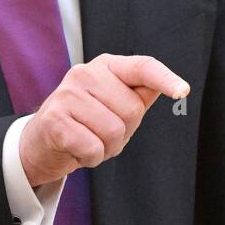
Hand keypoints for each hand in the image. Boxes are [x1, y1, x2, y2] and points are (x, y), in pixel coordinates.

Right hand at [18, 54, 189, 187]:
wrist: (41, 143)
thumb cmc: (85, 122)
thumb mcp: (113, 104)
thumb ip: (139, 93)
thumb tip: (169, 85)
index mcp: (106, 66)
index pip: (142, 67)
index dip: (165, 78)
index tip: (183, 91)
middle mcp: (85, 73)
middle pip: (132, 110)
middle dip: (124, 132)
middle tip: (101, 132)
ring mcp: (67, 95)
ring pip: (114, 131)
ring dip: (106, 147)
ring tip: (89, 140)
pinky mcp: (54, 120)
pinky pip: (93, 148)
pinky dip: (91, 158)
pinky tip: (77, 149)